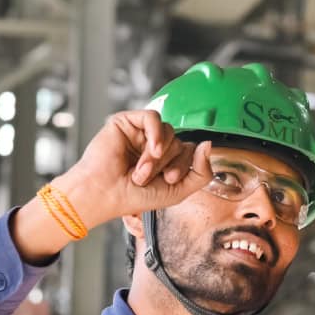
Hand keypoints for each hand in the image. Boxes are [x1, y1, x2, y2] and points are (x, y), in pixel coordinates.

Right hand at [10, 110, 211, 262]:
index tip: (169, 180)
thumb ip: (201, 172)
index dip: (185, 165)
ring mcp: (141, 133)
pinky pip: (153, 117)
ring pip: (169, 131)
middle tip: (148, 178)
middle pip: (180, 141)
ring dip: (159, 155)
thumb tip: (209, 144)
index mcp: (166, 161)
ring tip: (141, 171)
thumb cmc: (135, 197)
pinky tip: (150, 149)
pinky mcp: (127, 122)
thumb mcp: (178, 191)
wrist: (105, 194)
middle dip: (168, 162)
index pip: (190, 151)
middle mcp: (154, 145)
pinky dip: (156, 134)